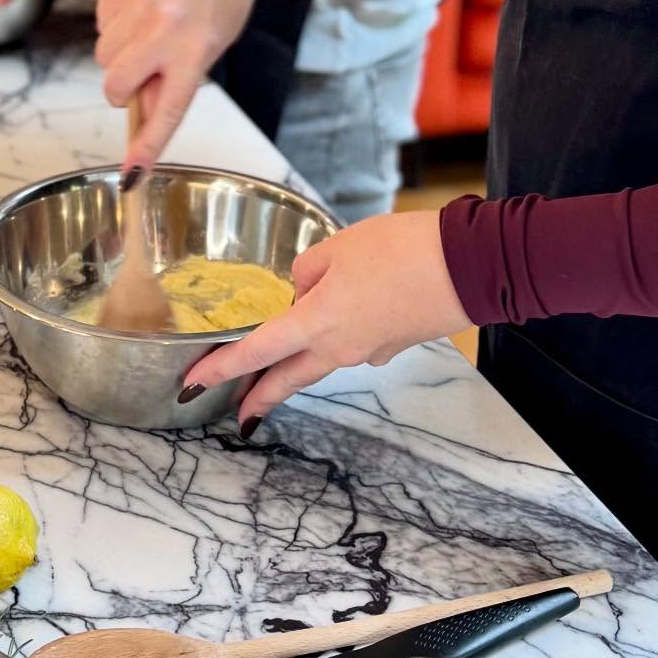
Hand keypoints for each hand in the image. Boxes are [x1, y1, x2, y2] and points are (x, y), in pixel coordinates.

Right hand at [95, 0, 258, 168]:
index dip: (147, 146)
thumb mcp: (212, 43)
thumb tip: (142, 113)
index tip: (131, 176)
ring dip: (118, 53)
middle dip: (121, 89)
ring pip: (103, 55)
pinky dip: (113, 23)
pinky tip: (139, 6)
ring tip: (148, 29)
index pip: (166, 111)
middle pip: (116, 85)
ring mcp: (137, 4)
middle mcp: (163, 30)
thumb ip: (177, 78)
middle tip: (143, 74)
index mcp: (195, 51)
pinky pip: (100, 21)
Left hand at [178, 212, 471, 431]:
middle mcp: (339, 348)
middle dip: (259, 396)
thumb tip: (301, 290)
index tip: (192, 384)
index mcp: (318, 322)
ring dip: (296, 365)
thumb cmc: (401, 250)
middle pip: (287, 378)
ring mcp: (368, 352)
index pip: (256, 351)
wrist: (466, 267)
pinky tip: (348, 311)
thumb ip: (307, 270)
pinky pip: (354, 343)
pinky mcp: (392, 345)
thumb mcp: (339, 246)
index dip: (220, 368)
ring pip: (320, 363)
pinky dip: (340, 335)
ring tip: (278, 360)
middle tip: (238, 412)